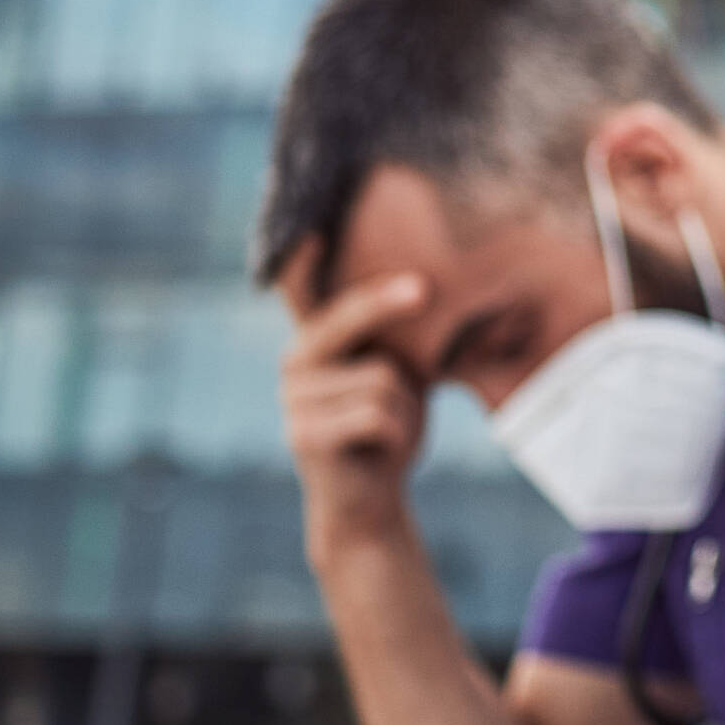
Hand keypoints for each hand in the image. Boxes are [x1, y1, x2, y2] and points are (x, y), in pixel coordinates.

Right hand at [276, 265, 428, 565]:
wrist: (371, 500)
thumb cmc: (388, 426)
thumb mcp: (397, 374)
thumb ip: (396, 339)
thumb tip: (431, 292)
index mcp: (314, 342)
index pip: (301, 292)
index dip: (303, 260)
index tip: (314, 225)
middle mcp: (293, 363)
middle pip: (350, 318)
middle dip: (389, 303)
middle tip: (424, 289)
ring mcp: (293, 401)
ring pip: (381, 380)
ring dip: (404, 407)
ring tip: (387, 427)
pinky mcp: (305, 436)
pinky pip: (378, 415)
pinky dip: (397, 432)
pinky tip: (380, 448)